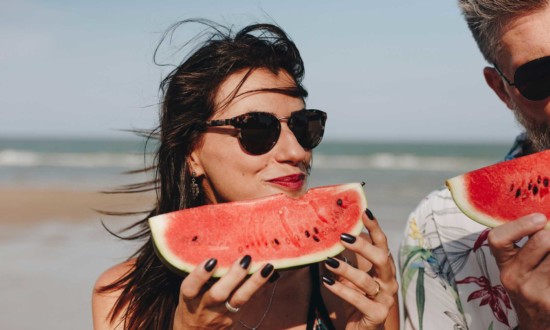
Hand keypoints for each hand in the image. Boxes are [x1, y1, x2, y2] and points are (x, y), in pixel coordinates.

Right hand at [173, 256, 274, 329]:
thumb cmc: (192, 306)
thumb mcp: (188, 294)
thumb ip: (198, 277)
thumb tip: (216, 247)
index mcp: (189, 299)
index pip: (190, 288)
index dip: (200, 275)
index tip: (212, 260)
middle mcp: (205, 307)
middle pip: (218, 294)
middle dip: (233, 277)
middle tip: (245, 259)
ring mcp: (222, 314)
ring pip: (239, 300)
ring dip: (254, 282)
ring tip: (267, 266)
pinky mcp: (236, 317)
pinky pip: (251, 302)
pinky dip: (261, 287)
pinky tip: (271, 274)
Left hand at [323, 209, 398, 329]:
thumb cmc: (357, 299)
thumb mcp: (351, 276)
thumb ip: (348, 258)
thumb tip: (332, 234)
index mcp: (384, 268)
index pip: (382, 244)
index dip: (375, 227)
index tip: (364, 211)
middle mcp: (388, 281)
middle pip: (381, 258)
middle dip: (363, 246)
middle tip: (343, 237)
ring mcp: (385, 299)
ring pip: (367, 281)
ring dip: (346, 269)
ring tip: (328, 261)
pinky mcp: (378, 314)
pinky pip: (358, 300)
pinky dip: (341, 290)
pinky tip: (327, 282)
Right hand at [487, 213, 549, 329]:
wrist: (538, 320)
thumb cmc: (532, 285)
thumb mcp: (520, 265)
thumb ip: (527, 242)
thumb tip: (545, 218)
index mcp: (504, 263)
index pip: (498, 239)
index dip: (520, 225)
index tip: (540, 218)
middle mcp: (514, 277)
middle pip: (542, 240)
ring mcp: (533, 291)